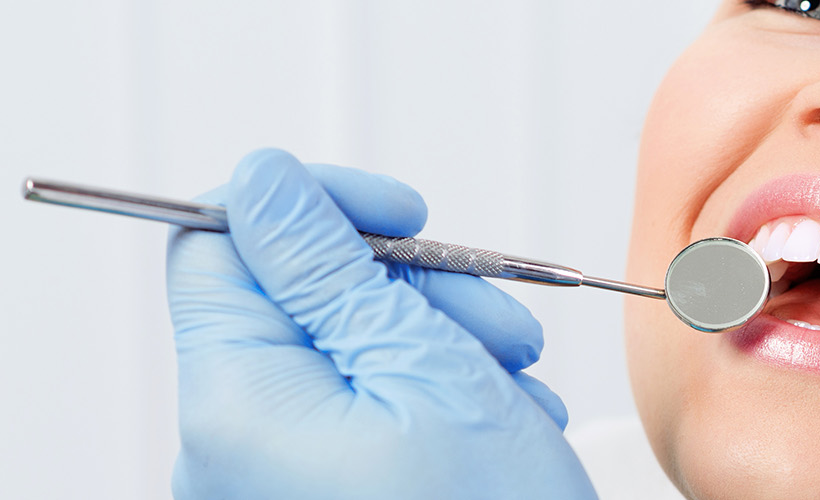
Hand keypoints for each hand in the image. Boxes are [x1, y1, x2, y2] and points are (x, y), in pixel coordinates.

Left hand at [167, 149, 594, 498]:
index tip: (401, 213)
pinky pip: (357, 411)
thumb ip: (333, 267)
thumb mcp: (429, 369)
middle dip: (409, 286)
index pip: (220, 243)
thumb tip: (266, 184)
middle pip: (293, 296)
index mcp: (237, 403)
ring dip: (439, 340)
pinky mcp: (315, 497)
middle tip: (491, 321)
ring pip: (341, 350)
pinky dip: (434, 394)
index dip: (314, 207)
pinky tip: (496, 416)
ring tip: (510, 380)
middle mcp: (232, 447)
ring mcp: (271, 480)